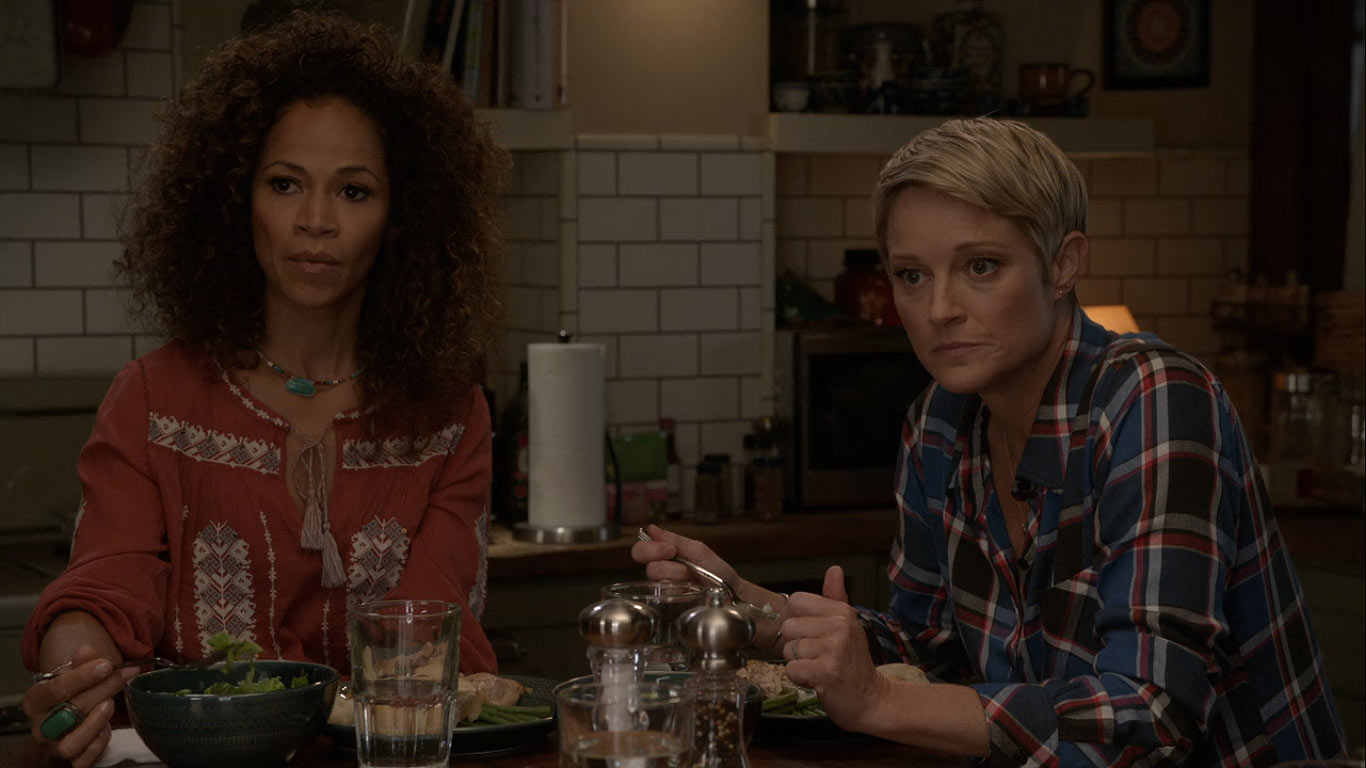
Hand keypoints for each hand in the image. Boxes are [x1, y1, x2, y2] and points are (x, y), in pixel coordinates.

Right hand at [23, 644, 134, 767]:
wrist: (76, 706)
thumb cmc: (76, 687)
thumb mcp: (77, 670)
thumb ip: (83, 661)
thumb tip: (87, 650)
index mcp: (36, 701)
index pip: (54, 690)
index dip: (82, 677)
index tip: (106, 665)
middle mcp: (41, 727)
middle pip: (68, 713)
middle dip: (99, 692)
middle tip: (121, 676)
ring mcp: (55, 745)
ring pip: (70, 744)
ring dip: (95, 722)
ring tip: (111, 703)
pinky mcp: (72, 758)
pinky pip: (83, 760)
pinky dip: (99, 744)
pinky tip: (108, 727)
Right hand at [631, 525, 787, 652]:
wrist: (738, 599)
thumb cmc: (722, 577)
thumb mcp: (701, 553)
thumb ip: (677, 540)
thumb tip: (651, 529)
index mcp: (667, 560)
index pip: (641, 551)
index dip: (650, 548)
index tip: (670, 550)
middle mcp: (663, 577)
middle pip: (649, 568)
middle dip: (670, 566)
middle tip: (687, 570)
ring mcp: (667, 596)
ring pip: (658, 584)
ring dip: (679, 581)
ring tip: (696, 583)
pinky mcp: (671, 613)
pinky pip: (665, 602)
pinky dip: (680, 596)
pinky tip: (692, 596)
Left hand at [780, 566, 888, 733]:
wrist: (871, 699)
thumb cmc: (852, 663)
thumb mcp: (846, 626)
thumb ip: (835, 598)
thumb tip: (834, 569)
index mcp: (841, 611)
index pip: (795, 601)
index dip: (795, 620)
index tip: (810, 635)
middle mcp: (840, 625)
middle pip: (787, 627)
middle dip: (795, 646)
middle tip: (817, 656)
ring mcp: (835, 647)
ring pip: (789, 650)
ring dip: (799, 664)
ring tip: (819, 668)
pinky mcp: (827, 671)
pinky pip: (792, 670)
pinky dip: (800, 679)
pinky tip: (818, 680)